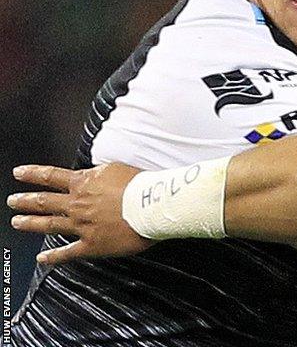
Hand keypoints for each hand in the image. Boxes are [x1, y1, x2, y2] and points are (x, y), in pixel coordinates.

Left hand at [8, 163, 153, 264]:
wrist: (152, 206)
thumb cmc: (140, 185)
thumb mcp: (115, 168)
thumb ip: (97, 173)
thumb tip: (89, 175)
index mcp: (83, 183)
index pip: (51, 176)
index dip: (32, 174)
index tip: (19, 174)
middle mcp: (77, 204)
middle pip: (44, 201)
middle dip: (24, 201)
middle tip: (12, 201)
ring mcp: (81, 226)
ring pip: (49, 225)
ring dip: (30, 223)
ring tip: (17, 222)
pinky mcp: (91, 245)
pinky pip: (68, 252)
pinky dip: (53, 257)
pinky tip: (42, 259)